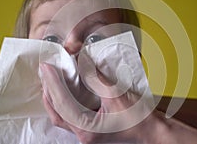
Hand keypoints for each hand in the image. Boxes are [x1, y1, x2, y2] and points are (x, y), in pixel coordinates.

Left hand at [39, 62, 157, 142]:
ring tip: (50, 78)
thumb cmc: (138, 118)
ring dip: (54, 96)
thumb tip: (81, 62)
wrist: (150, 132)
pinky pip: (70, 115)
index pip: (63, 104)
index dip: (53, 83)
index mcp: (88, 129)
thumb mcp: (116, 95)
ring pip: (61, 116)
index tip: (46, 66)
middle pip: (57, 113)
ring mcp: (86, 134)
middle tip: (45, 70)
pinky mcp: (89, 129)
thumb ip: (96, 78)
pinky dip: (64, 101)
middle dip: (48, 91)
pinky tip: (63, 89)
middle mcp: (83, 135)